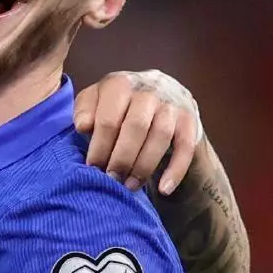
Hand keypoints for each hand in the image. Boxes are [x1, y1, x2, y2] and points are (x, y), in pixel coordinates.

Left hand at [74, 69, 202, 195]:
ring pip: (160, 137)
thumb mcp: (95, 100)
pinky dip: (175, 170)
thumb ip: (84, 110)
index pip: (108, 119)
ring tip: (130, 185)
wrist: (160, 92)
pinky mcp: (190, 120)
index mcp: (120, 83)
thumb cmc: (117, 102)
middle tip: (111, 179)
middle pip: (135, 127)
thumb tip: (83, 127)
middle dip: (121, 158)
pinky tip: (163, 189)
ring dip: (144, 166)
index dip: (99, 146)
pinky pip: (186, 147)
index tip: (92, 167)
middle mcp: (149, 89)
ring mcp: (172, 104)